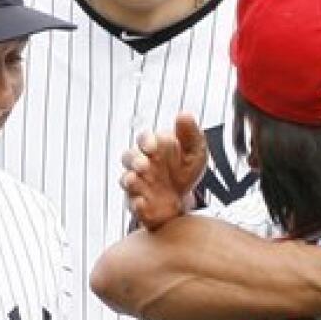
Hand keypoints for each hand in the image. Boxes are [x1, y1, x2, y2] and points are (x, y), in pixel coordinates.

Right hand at [121, 114, 208, 231]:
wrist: (184, 199)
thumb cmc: (184, 170)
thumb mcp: (194, 151)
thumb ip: (190, 134)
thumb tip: (185, 115)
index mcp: (153, 147)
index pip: (144, 139)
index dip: (146, 141)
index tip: (153, 146)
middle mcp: (141, 164)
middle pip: (129, 157)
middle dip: (135, 160)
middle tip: (144, 165)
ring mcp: (138, 184)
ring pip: (126, 179)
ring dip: (130, 179)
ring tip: (137, 180)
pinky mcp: (139, 204)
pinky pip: (133, 204)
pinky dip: (136, 204)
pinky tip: (143, 203)